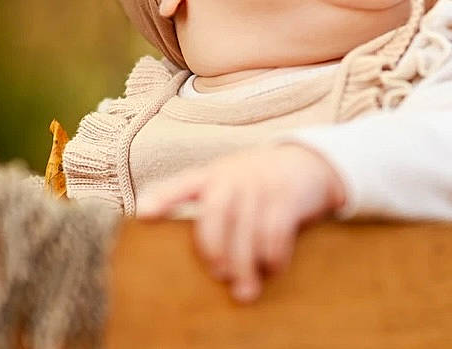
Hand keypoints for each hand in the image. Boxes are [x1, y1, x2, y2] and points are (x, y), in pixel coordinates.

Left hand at [136, 144, 346, 302]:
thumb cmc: (257, 184)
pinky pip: (276, 230)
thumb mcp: (230, 183)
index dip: (162, 198)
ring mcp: (262, 184)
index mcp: (213, 175)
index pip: (182, 184)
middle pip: (215, 212)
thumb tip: (188, 256)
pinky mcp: (288, 196)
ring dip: (247, 264)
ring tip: (246, 290)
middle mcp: (234, 176)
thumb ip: (208, 206)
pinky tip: (273, 268)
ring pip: (248, 228)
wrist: (307, 162)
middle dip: (215, 248)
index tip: (144, 215)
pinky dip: (274, 255)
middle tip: (218, 276)